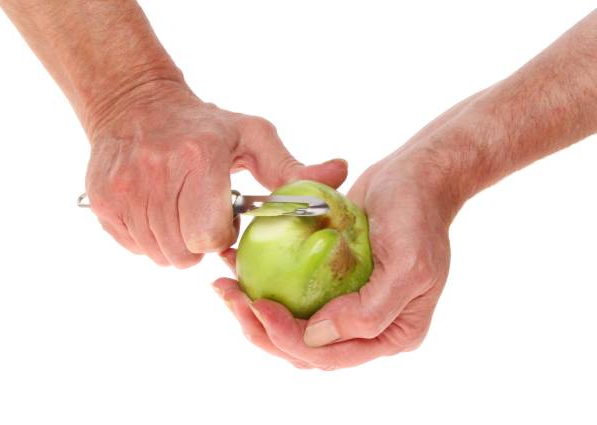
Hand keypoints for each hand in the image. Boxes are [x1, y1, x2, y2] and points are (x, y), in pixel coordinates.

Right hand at [85, 80, 347, 266]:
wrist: (135, 105)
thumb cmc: (205, 126)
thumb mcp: (253, 138)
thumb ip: (293, 169)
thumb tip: (341, 172)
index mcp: (200, 159)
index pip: (210, 236)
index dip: (221, 235)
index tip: (223, 218)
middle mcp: (156, 174)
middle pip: (183, 253)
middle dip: (198, 244)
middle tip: (200, 216)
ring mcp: (124, 190)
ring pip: (158, 255)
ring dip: (174, 244)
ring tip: (178, 211)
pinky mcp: (102, 201)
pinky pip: (133, 247)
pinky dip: (147, 238)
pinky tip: (155, 209)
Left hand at [214, 150, 455, 369]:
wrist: (418, 177)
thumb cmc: (418, 215)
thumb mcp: (409, 265)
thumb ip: (369, 312)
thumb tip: (317, 337)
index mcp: (390, 334)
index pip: (329, 354)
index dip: (287, 338)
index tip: (257, 305)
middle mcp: (366, 327)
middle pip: (302, 347)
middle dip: (259, 327)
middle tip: (227, 295)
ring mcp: (346, 305)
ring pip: (291, 325)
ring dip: (253, 311)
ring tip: (224, 285)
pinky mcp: (330, 280)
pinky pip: (292, 293)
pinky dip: (263, 284)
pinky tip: (237, 265)